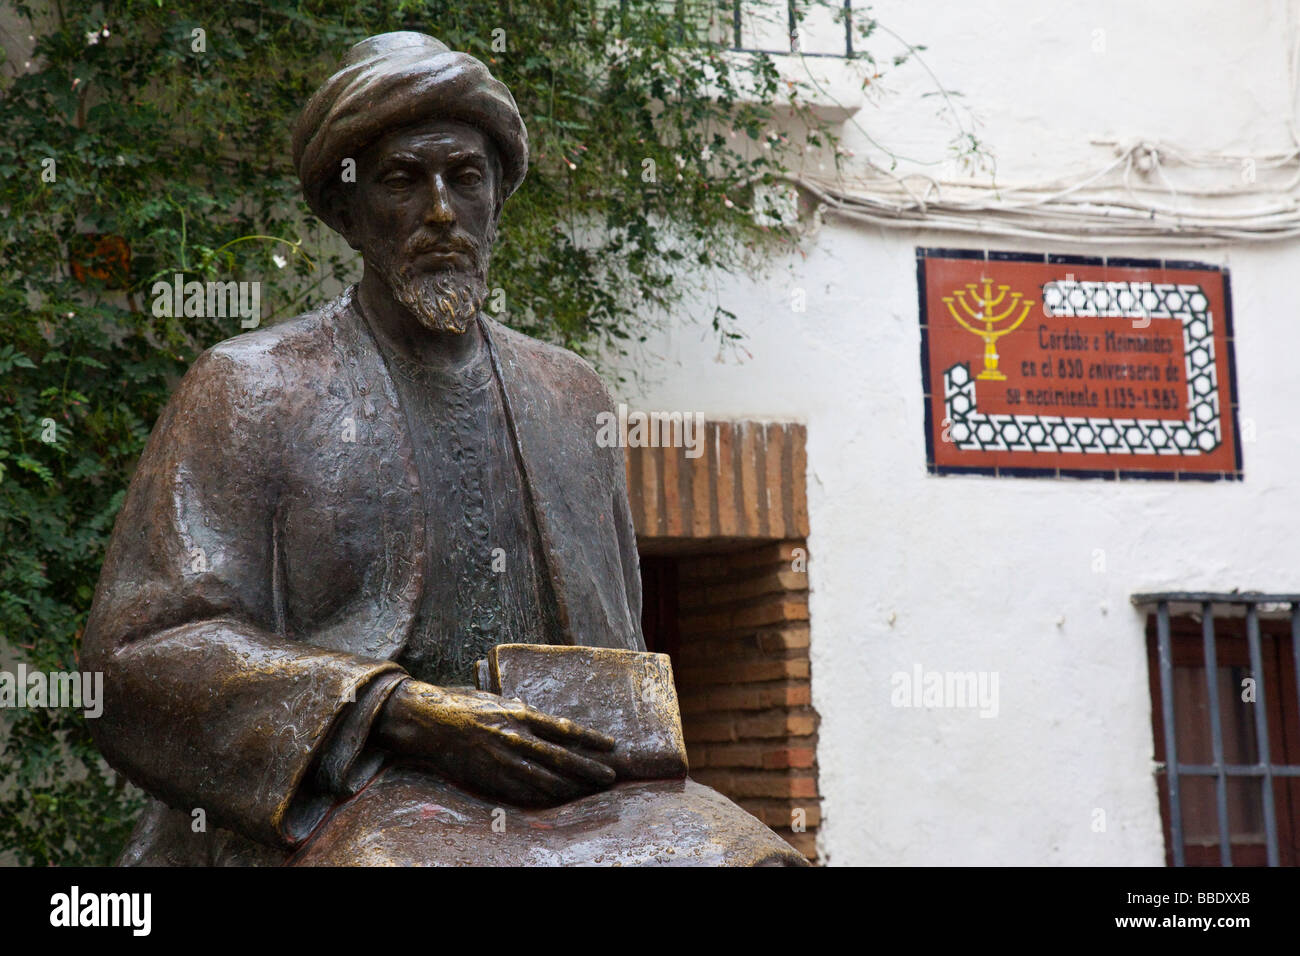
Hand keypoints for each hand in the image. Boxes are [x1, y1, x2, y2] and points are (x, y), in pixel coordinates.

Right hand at [374, 679, 616, 805]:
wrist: (429, 721)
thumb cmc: (463, 705)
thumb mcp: (497, 700)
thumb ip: (519, 710)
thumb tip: (537, 715)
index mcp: (520, 713)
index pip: (565, 729)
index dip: (590, 738)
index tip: (610, 745)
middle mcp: (516, 736)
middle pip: (561, 757)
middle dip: (589, 768)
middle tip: (610, 776)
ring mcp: (503, 759)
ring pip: (545, 778)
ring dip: (571, 786)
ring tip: (590, 791)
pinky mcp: (490, 777)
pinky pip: (522, 791)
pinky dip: (543, 796)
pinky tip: (558, 800)